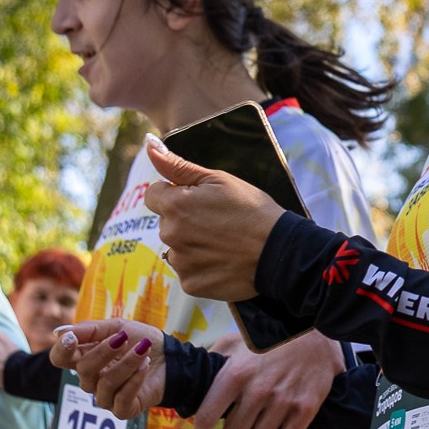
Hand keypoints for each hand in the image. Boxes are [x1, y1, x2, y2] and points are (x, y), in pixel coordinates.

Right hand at [57, 318, 165, 417]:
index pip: (59, 359)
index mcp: (84, 358)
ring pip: (106, 383)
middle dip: (105, 351)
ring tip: (143, 351)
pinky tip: (146, 366)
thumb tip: (58, 333)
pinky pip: (122, 397)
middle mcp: (90, 380)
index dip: (61, 350)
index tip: (72, 339)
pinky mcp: (122, 410)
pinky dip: (135, 379)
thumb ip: (89, 330)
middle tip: (124, 338)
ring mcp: (104, 396)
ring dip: (127, 363)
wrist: (170, 357)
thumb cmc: (140, 341)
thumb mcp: (116, 328)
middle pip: (83, 370)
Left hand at [141, 139, 285, 302]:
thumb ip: (178, 165)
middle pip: (166, 222)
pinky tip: (224, 261)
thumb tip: (148, 144)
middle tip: (218, 222)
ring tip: (224, 243)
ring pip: (177, 248)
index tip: (199, 200)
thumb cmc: (252, 210)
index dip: (175, 194)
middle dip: (185, 220)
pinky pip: (189, 271)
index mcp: (174, 205)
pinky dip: (202, 267)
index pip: (154, 195)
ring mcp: (180, 262)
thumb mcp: (218, 180)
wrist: (280, 252)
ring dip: (193, 245)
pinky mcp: (191, 285)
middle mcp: (170, 235)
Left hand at [193, 329, 343, 428]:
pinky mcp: (305, 410)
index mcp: (236, 374)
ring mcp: (283, 402)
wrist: (314, 336)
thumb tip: (195, 378)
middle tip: (240, 421)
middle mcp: (258, 391)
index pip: (208, 415)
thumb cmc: (270, 341)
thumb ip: (213, 359)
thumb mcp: (235, 341)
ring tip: (258, 424)